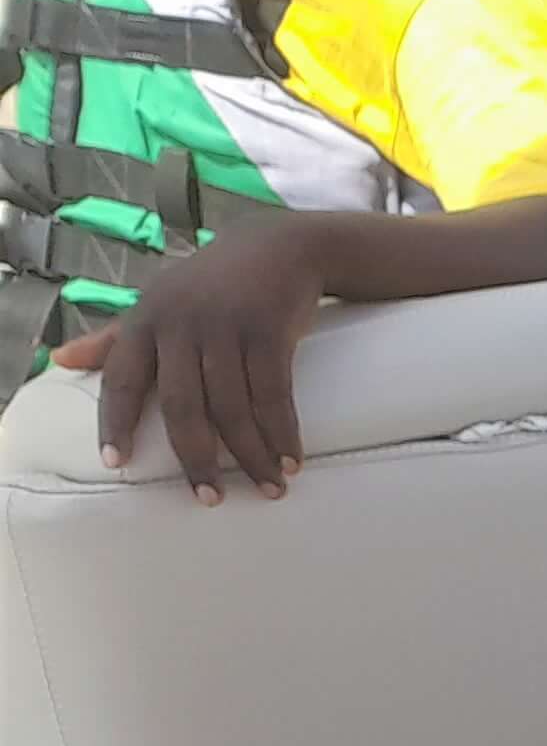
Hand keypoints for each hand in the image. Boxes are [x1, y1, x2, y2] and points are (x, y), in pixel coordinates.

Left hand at [52, 218, 330, 503]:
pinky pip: (275, 395)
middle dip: (196, 458)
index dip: (114, 423)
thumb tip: (58, 361)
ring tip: (269, 487)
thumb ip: (113, 337)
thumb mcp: (159, 304)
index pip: (122, 378)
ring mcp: (226, 326)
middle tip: (209, 498)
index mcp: (147, 320)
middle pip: (183, 405)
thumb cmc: (211, 284)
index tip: (115, 465)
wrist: (277, 247)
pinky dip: (283, 433)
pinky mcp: (268, 330)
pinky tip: (291, 460)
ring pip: (234, 407)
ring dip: (252, 455)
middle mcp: (181, 323)